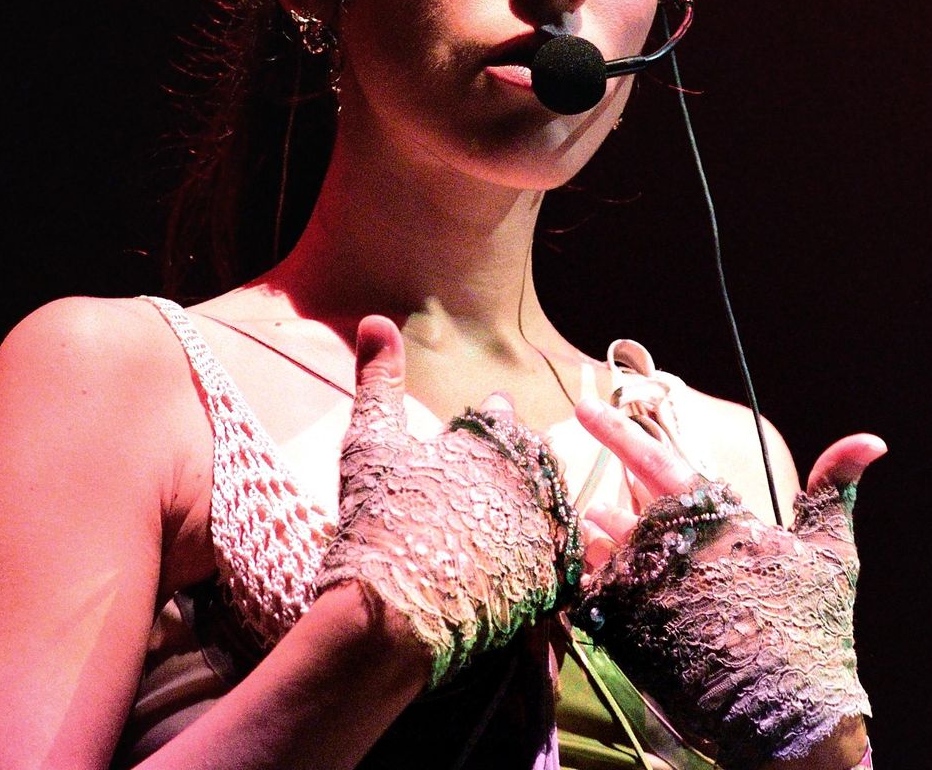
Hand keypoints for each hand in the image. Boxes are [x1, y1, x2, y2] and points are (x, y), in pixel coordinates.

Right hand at [313, 316, 580, 687]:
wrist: (391, 614)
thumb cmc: (378, 519)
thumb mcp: (370, 441)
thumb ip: (379, 380)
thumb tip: (376, 318)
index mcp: (492, 438)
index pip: (499, 415)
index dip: (480, 426)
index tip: (465, 443)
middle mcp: (529, 476)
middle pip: (530, 460)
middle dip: (509, 468)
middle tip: (480, 489)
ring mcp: (543, 528)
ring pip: (548, 506)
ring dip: (526, 511)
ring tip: (496, 527)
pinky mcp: (551, 579)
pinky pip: (560, 559)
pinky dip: (541, 559)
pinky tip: (513, 569)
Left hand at [573, 395, 883, 769]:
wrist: (794, 719)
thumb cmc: (813, 627)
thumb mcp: (830, 553)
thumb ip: (832, 487)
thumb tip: (872, 438)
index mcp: (719, 522)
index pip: (656, 462)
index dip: (618, 431)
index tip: (584, 405)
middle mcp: (676, 551)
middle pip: (622, 512)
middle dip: (614, 512)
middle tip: (610, 514)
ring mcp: (649, 593)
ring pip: (606, 552)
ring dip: (607, 547)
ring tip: (621, 556)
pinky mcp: (631, 634)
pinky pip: (597, 598)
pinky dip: (602, 589)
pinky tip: (620, 597)